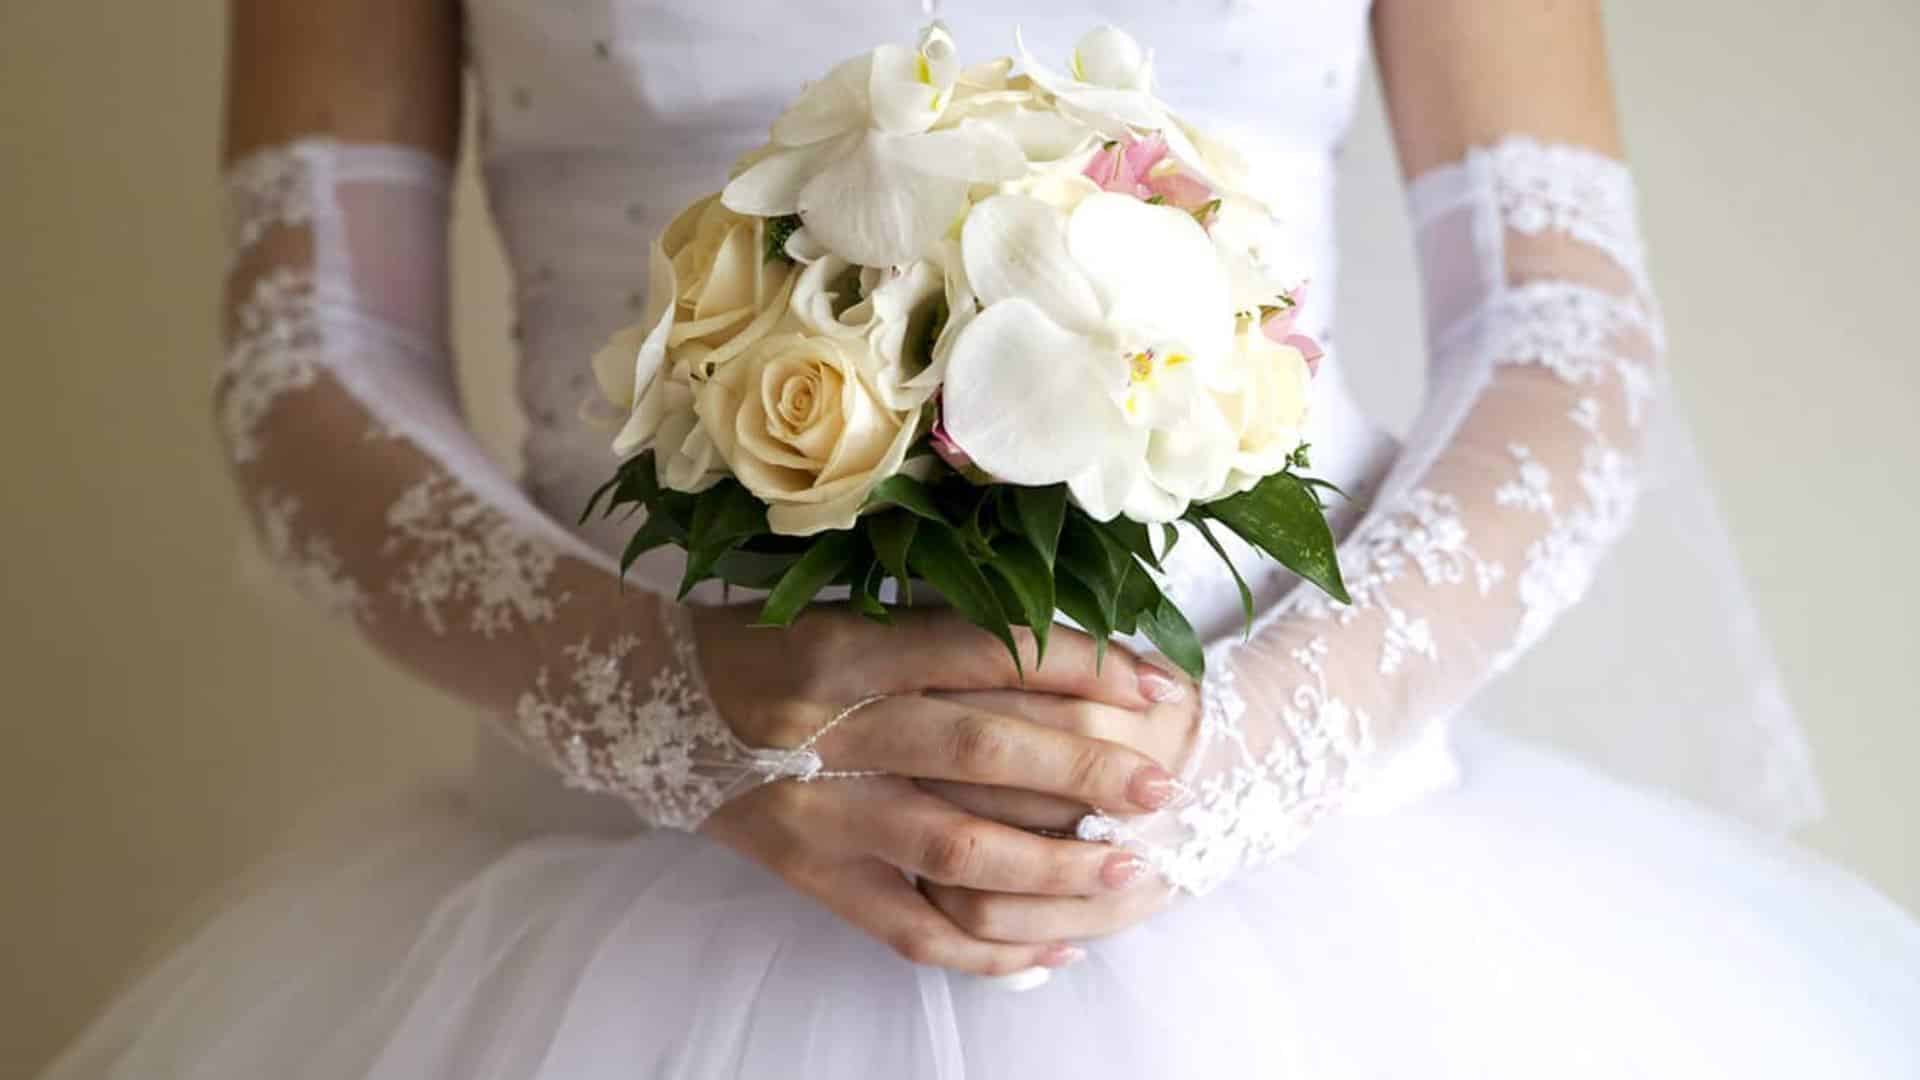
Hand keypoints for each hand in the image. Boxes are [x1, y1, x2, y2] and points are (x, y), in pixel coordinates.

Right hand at [693, 605, 1188, 974]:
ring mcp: (819, 814)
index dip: (1083, 666)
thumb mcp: (843, 610)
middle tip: (1162, 785)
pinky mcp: (809, 875)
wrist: (637, 700)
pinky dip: (986, 949)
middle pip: (983, 752)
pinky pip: (908, 929)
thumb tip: (1070, 662)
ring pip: (955, 850)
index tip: (1162, 683)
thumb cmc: (762, 641)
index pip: (988, 651)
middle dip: (1085, 771)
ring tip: (1128, 871)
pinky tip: (1054, 950)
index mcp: (847, 647)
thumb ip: (940, 635)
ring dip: (1052, 867)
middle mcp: (833, 729)